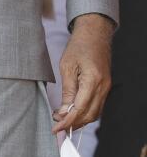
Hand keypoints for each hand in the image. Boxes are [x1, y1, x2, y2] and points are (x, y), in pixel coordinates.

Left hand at [53, 13, 114, 133]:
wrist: (94, 35)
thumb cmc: (78, 47)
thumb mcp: (66, 66)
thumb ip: (67, 90)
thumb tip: (64, 111)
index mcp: (93, 81)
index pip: (81, 108)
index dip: (68, 121)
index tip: (56, 128)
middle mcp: (103, 88)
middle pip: (90, 115)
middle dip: (73, 123)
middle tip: (56, 125)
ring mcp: (106, 89)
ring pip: (94, 113)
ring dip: (79, 119)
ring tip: (62, 120)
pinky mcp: (104, 88)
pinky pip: (96, 106)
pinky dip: (85, 112)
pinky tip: (72, 112)